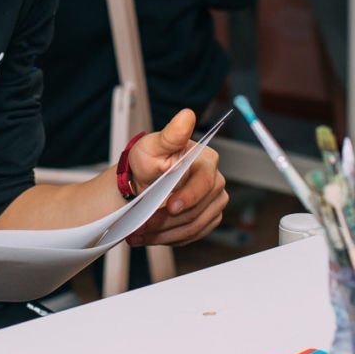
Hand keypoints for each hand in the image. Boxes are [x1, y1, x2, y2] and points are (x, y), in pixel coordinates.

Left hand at [127, 109, 228, 246]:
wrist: (143, 182)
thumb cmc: (148, 161)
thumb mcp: (153, 145)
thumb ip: (170, 134)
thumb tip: (186, 115)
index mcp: (206, 160)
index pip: (203, 182)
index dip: (187, 197)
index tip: (169, 207)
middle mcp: (216, 181)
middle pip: (196, 209)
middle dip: (165, 221)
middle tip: (140, 225)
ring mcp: (214, 202)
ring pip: (193, 226)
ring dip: (163, 233)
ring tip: (138, 233)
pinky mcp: (207, 219)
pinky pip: (191, 235)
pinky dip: (168, 238)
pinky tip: (149, 235)